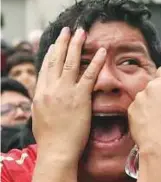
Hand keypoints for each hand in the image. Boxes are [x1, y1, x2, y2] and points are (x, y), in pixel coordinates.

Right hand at [32, 27, 105, 159]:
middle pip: (56, 60)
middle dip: (62, 43)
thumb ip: (41, 104)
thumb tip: (41, 98)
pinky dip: (96, 62)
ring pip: (71, 62)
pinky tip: (102, 52)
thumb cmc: (49, 140)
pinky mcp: (80, 98)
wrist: (57, 151)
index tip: (55, 45)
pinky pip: (89, 75)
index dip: (51, 54)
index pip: (45, 69)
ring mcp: (65, 92)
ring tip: (81, 32)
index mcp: (40, 94)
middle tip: (68, 30)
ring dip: (76, 45)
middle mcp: (51, 89)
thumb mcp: (38, 118)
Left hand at [128, 66, 160, 152]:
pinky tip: (150, 126)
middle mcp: (150, 87)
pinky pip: (136, 110)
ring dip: (149, 104)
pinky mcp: (130, 112)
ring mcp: (138, 99)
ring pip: (144, 98)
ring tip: (158, 120)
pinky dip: (141, 116)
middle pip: (154, 86)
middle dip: (159, 94)